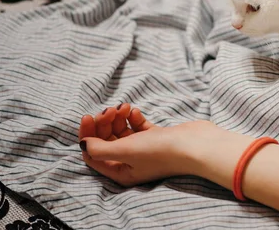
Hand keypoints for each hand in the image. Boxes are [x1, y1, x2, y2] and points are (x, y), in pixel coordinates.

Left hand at [78, 103, 218, 185]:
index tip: (89, 116)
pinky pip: (137, 127)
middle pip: (107, 141)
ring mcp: (144, 149)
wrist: (196, 145)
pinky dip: (133, 118)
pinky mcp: (156, 138)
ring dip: (119, 117)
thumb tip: (83, 144)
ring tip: (124, 107)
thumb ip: (99, 149)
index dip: (88, 135)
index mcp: (121, 171)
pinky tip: (135, 111)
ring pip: (121, 132)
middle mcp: (131, 162)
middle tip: (110, 110)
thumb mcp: (125, 150)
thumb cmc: (162, 151)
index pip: (93, 154)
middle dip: (104, 123)